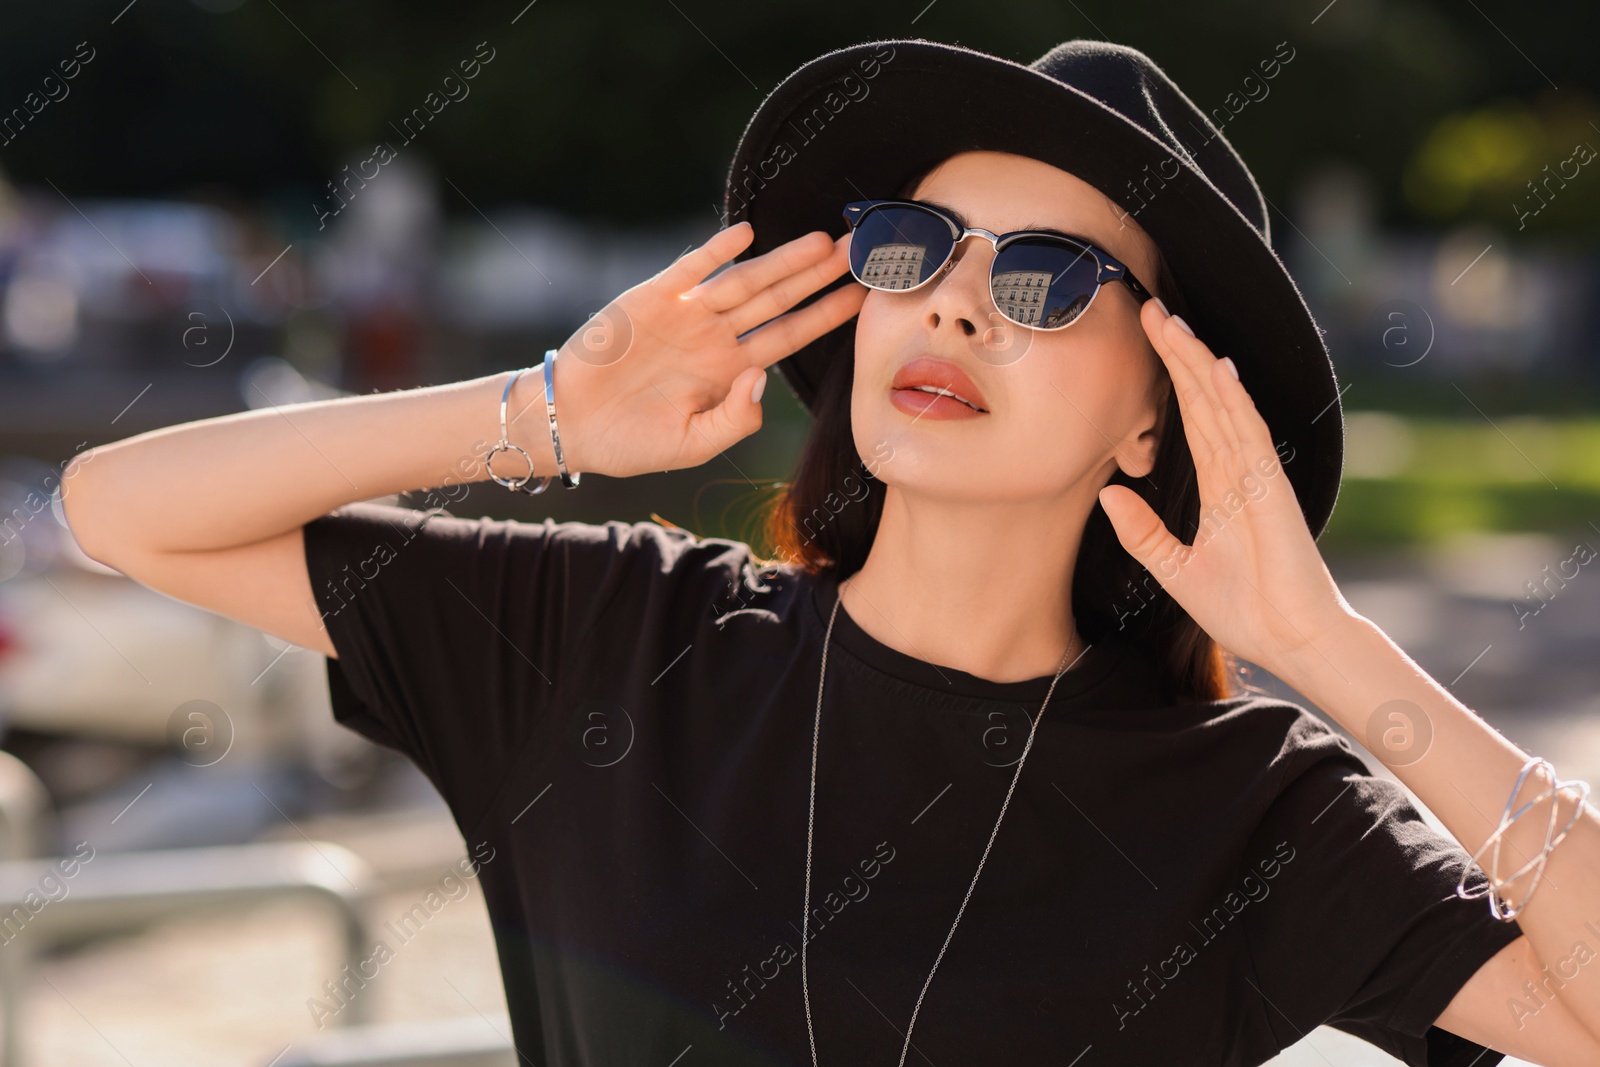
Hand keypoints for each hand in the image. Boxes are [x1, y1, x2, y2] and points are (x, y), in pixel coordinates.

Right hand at [544, 223, 865, 479]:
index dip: (826, 315)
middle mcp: (716, 336)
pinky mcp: (650, 300)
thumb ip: (735, 418)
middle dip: (818, 275)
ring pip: (744, 280)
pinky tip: (744, 234)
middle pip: (778, 299)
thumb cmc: (632, 442)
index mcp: (731, 370)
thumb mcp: (694, 445)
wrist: (570, 426)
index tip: (864, 297)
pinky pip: (689, 271)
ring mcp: (686, 315)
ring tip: (821, 243)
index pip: (789, 335)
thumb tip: (760, 376)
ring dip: (781, 261)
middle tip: (859, 250)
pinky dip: (714, 252)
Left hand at [1096, 300, 1357, 673]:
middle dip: (1179, 354)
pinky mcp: (1270, 491)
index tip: (1146, 339)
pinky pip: (1248, 437)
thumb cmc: (1245, 610)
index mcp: (1221, 486)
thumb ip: (1145, 534)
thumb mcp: (1175, 570)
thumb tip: (1109, 496)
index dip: (1170, 377)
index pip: (1190, 418)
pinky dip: (1232, 402)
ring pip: (1223, 407)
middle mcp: (1239, 471)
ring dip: (1198, 364)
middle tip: (1150, 309)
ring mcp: (1257, 477)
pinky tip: (1216, 371)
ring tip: (1173, 324)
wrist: (1290, 641)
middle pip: (1204, 399)